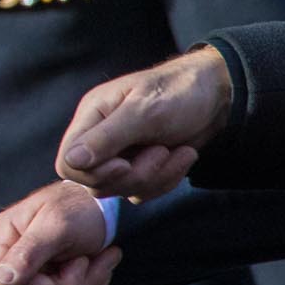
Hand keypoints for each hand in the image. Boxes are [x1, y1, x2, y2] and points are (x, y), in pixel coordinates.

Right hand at [0, 180, 122, 284]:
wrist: (109, 208)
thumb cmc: (79, 207)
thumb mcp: (55, 225)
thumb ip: (27, 254)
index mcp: (5, 240)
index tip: (49, 280)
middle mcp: (16, 262)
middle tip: (82, 261)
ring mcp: (37, 280)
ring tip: (96, 259)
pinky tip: (99, 268)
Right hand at [56, 46, 231, 199]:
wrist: (218, 96)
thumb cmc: (178, 93)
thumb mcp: (143, 112)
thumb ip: (105, 137)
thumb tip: (71, 161)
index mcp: (91, 117)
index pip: (67, 162)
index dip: (93, 172)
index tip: (125, 164)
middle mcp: (100, 138)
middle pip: (95, 182)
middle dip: (135, 175)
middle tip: (161, 152)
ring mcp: (121, 154)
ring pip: (121, 189)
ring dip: (157, 176)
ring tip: (180, 151)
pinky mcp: (142, 167)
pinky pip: (143, 191)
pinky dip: (167, 180)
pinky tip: (184, 155)